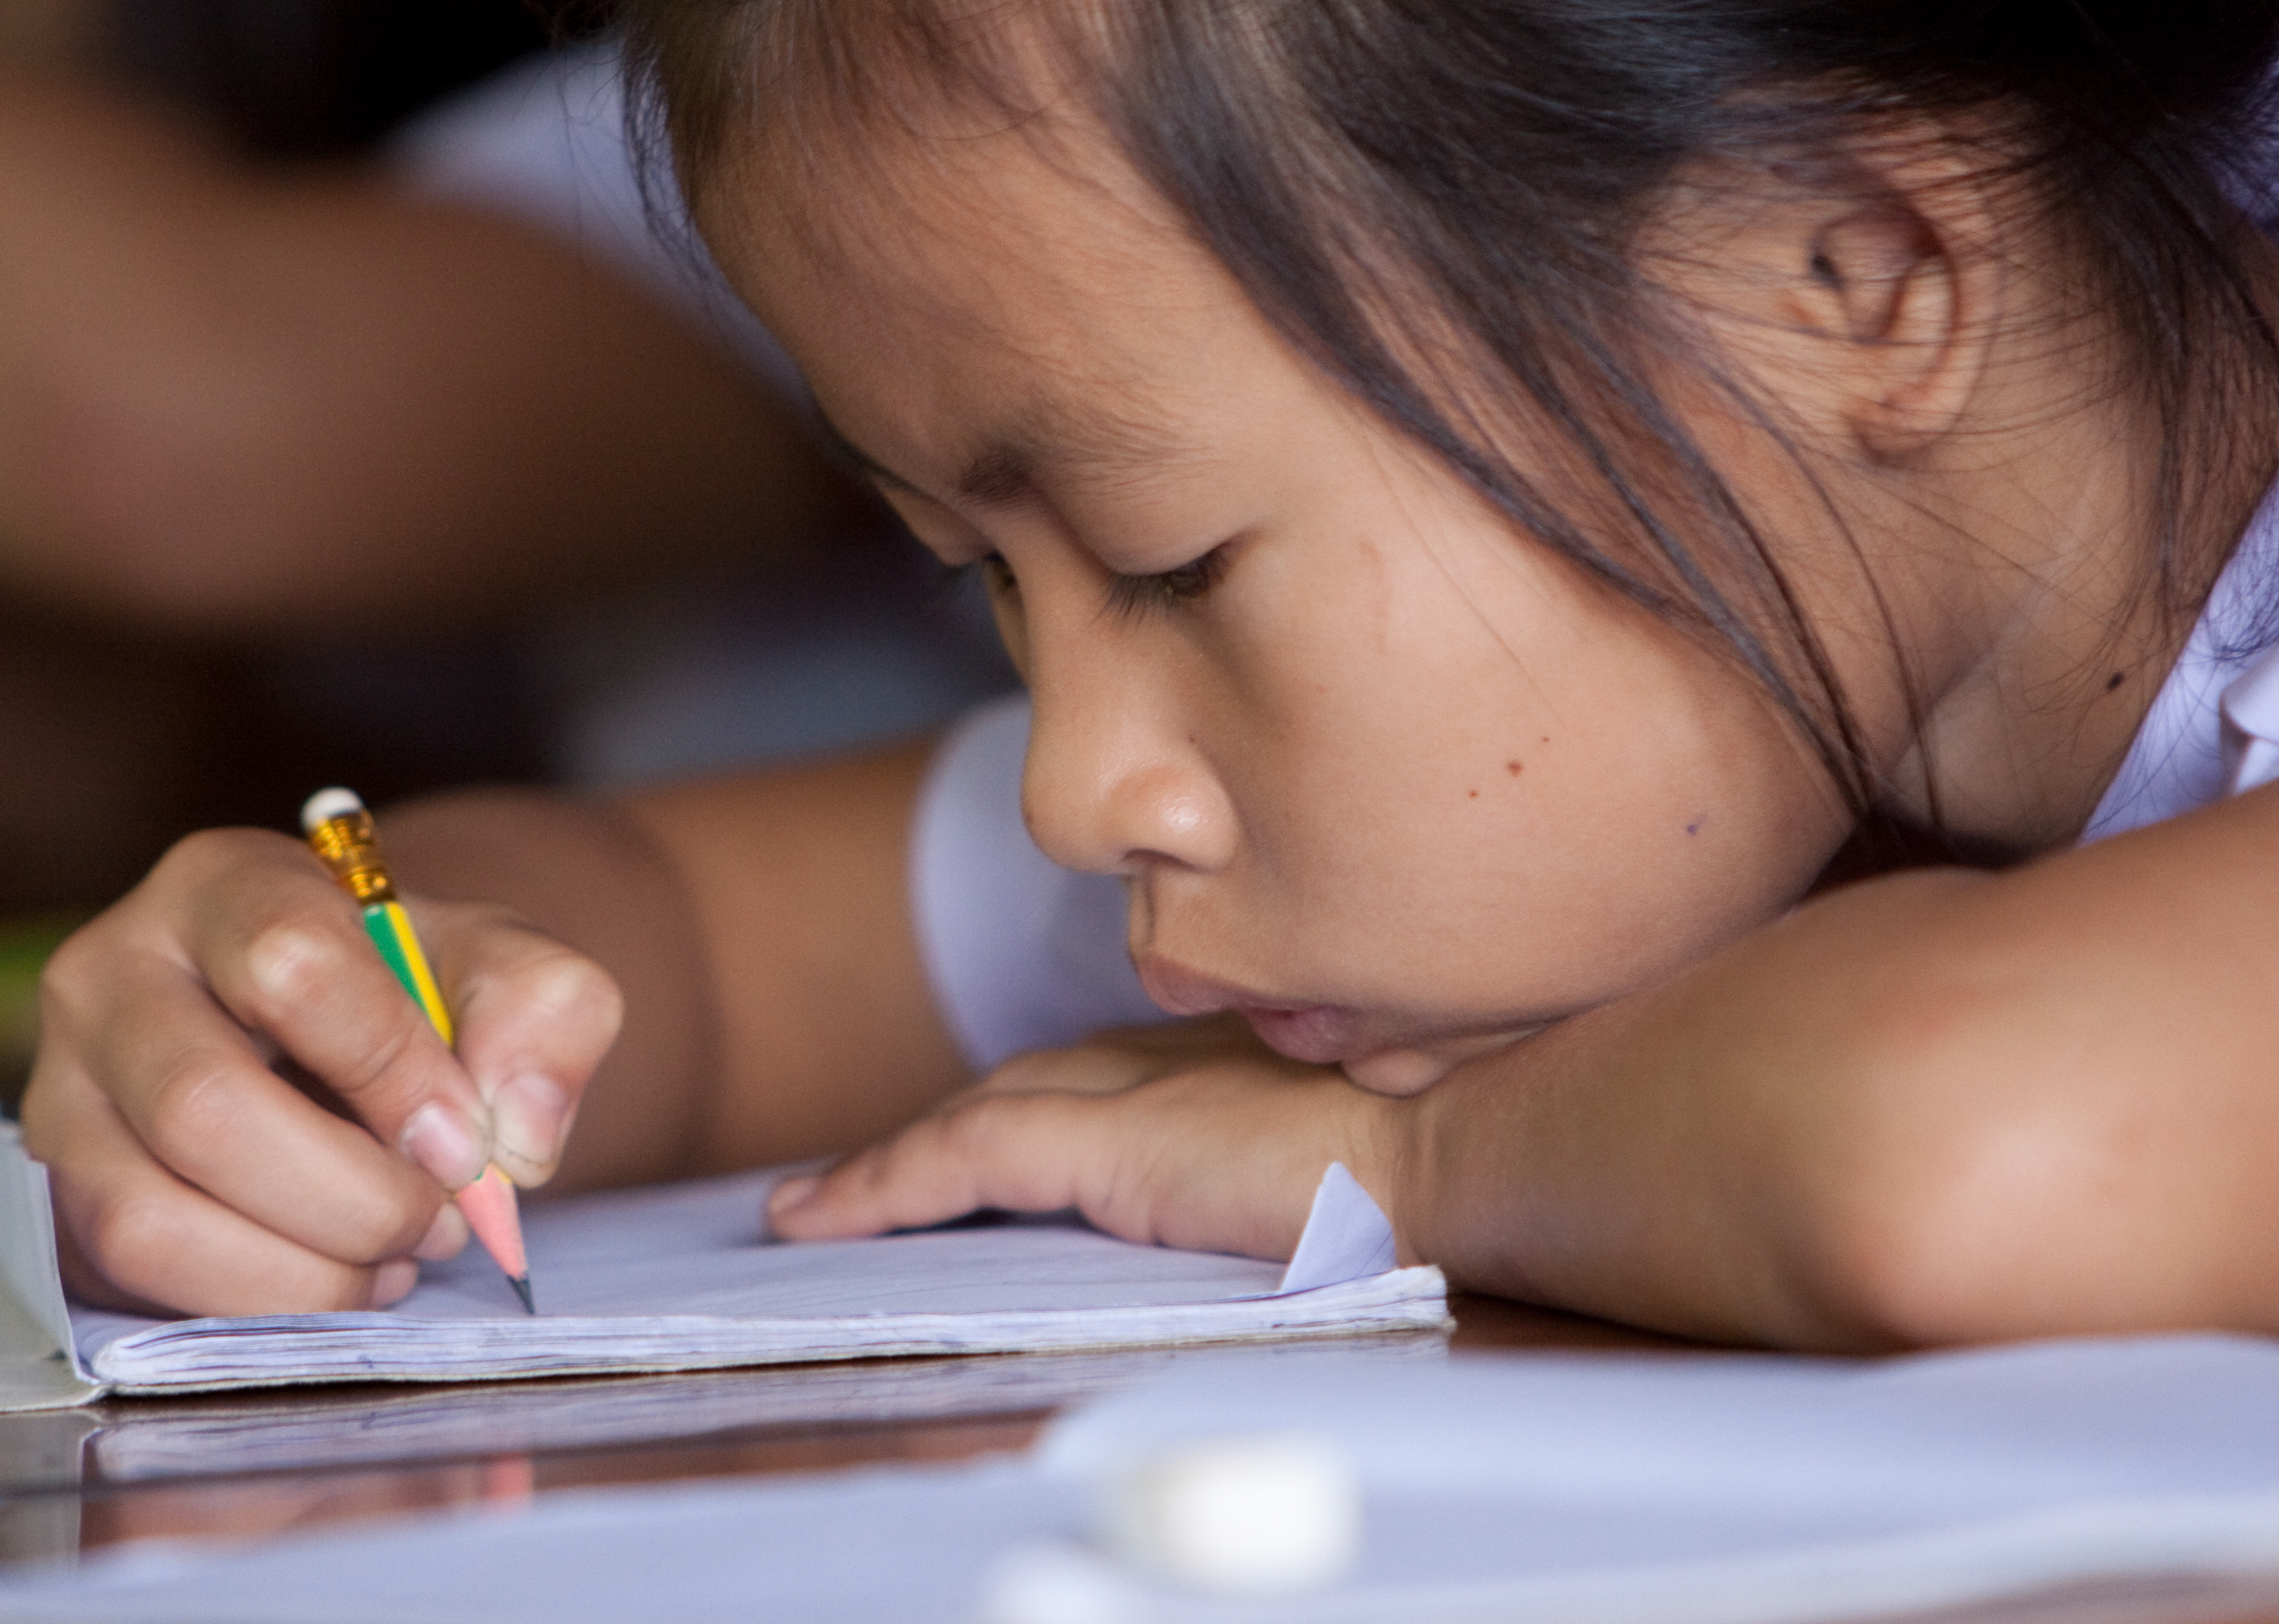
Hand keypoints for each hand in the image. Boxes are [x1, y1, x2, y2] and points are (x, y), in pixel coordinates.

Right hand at [23, 820, 627, 1316]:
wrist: (346, 1037)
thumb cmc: (416, 995)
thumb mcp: (509, 971)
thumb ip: (550, 1015)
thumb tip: (514, 1132)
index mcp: (226, 884)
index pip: (290, 961)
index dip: (390, 1066)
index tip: (465, 1138)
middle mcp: (112, 974)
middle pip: (202, 1108)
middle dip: (349, 1195)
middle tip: (440, 1219)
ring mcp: (63, 1088)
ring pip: (149, 1214)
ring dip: (300, 1270)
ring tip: (392, 1257)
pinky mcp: (56, 1192)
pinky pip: (129, 1276)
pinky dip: (251, 1301)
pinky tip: (334, 1279)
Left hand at [763, 1018, 1413, 1265]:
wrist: (1470, 1143)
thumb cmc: (1458, 1153)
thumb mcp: (1376, 1147)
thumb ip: (1326, 1154)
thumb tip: (1334, 1202)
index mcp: (1236, 1065)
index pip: (1103, 1079)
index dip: (1032, 1104)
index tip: (985, 1138)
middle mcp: (1174, 1061)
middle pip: (1026, 1085)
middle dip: (948, 1126)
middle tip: (869, 1178)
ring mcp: (1137, 1095)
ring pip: (978, 1118)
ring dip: (889, 1164)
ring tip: (807, 1209)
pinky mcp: (1112, 1143)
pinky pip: (964, 1157)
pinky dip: (885, 1183)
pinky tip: (821, 1217)